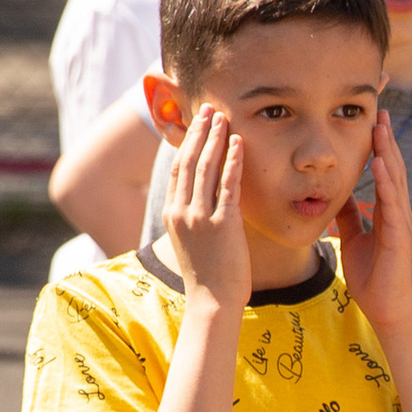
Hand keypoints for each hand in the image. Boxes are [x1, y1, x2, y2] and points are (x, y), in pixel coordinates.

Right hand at [163, 103, 250, 313]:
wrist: (212, 302)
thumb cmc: (208, 276)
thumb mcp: (192, 242)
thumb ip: (195, 219)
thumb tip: (205, 203)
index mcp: (172, 214)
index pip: (178, 170)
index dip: (188, 143)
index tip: (198, 124)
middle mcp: (181, 212)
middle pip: (189, 162)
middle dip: (200, 132)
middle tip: (210, 109)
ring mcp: (200, 218)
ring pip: (206, 168)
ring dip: (216, 139)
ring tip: (224, 118)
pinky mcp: (222, 225)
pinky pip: (228, 186)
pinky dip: (233, 162)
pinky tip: (239, 144)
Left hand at [336, 108, 411, 329]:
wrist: (383, 308)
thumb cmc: (371, 276)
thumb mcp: (353, 238)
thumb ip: (349, 216)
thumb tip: (337, 195)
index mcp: (387, 211)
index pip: (384, 172)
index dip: (379, 146)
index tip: (373, 121)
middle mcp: (397, 212)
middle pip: (393, 168)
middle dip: (386, 140)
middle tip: (380, 112)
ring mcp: (401, 223)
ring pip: (395, 180)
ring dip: (388, 152)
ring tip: (381, 128)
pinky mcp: (398, 236)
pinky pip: (391, 203)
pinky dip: (385, 182)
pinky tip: (379, 163)